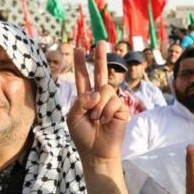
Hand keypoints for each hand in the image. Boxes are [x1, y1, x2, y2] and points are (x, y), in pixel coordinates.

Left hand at [66, 41, 128, 160]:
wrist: (96, 152)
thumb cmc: (82, 136)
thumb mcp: (73, 117)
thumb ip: (81, 101)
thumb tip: (97, 92)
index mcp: (85, 98)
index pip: (83, 77)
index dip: (81, 64)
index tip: (79, 49)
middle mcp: (98, 97)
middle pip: (100, 73)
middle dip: (100, 57)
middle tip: (101, 42)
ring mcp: (111, 102)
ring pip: (105, 89)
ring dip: (97, 107)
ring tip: (96, 119)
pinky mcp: (121, 108)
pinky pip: (113, 101)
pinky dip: (106, 112)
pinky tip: (105, 122)